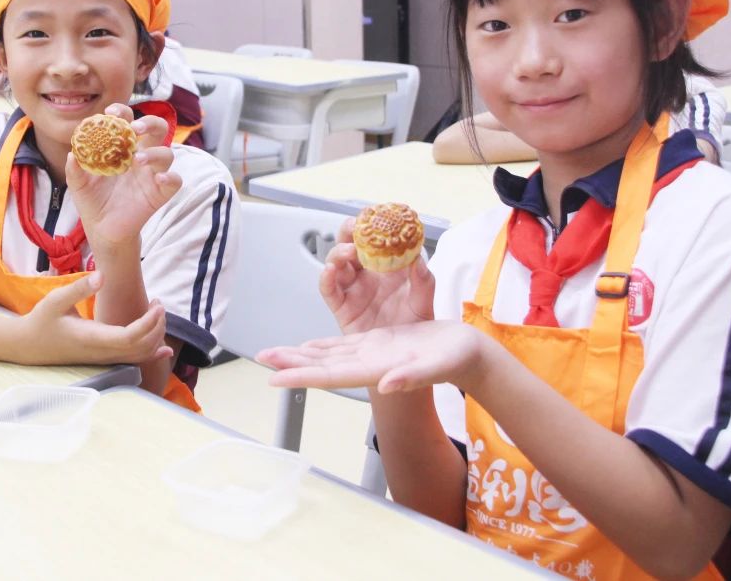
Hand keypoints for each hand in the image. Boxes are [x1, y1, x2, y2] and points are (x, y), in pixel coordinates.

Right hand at [17, 271, 173, 365]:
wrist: (29, 346)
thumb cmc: (41, 321)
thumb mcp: (55, 300)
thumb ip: (78, 289)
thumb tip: (101, 276)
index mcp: (92, 337)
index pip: (129, 337)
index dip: (148, 323)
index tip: (157, 304)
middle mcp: (101, 352)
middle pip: (141, 347)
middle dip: (157, 326)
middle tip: (158, 303)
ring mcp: (104, 359)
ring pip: (140, 355)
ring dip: (155, 335)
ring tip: (156, 312)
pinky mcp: (105, 359)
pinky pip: (133, 361)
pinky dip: (152, 354)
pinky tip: (166, 349)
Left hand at [66, 104, 181, 247]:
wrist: (101, 229)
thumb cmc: (92, 201)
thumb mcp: (78, 184)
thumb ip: (74, 169)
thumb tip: (72, 154)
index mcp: (122, 148)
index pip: (128, 121)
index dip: (123, 112)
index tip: (111, 113)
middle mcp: (141, 156)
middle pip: (157, 129)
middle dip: (149, 123)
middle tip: (135, 128)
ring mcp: (153, 174)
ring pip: (167, 153)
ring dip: (155, 153)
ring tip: (137, 160)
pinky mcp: (160, 193)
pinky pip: (175, 181)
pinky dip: (170, 177)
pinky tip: (159, 179)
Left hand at [257, 321, 488, 393]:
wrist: (470, 356)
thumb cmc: (457, 359)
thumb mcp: (437, 364)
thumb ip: (413, 376)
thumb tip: (388, 385)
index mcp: (376, 369)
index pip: (330, 375)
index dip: (301, 376)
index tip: (273, 378)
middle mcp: (368, 364)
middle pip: (321, 365)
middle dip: (290, 363)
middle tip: (260, 357)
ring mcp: (371, 355)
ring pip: (327, 355)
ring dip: (299, 355)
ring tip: (273, 353)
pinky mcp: (377, 345)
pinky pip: (342, 346)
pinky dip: (321, 346)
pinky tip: (308, 345)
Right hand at [320, 218, 434, 333]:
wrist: (404, 361)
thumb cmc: (415, 329)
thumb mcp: (425, 303)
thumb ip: (424, 282)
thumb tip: (418, 259)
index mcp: (389, 267)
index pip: (378, 238)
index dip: (374, 224)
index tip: (377, 215)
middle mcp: (368, 274)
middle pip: (351, 243)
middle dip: (350, 231)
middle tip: (355, 226)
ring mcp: (353, 288)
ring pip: (337, 262)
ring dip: (338, 251)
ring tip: (348, 251)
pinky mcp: (341, 306)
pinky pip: (329, 288)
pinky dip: (326, 277)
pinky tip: (330, 270)